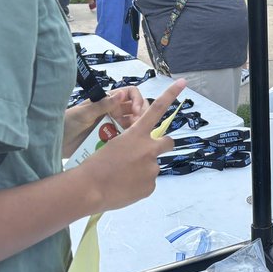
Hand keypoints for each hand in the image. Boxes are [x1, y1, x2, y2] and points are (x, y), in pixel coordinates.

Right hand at [82, 80, 184, 210]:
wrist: (89, 189)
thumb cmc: (94, 165)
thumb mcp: (111, 146)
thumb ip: (129, 146)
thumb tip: (135, 156)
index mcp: (136, 134)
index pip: (156, 109)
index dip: (171, 94)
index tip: (183, 82)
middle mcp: (149, 149)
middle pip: (167, 142)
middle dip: (162, 145)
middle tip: (147, 153)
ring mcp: (152, 168)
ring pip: (152, 166)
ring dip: (142, 170)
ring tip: (122, 178)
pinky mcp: (151, 186)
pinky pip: (147, 183)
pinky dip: (138, 185)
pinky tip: (123, 188)